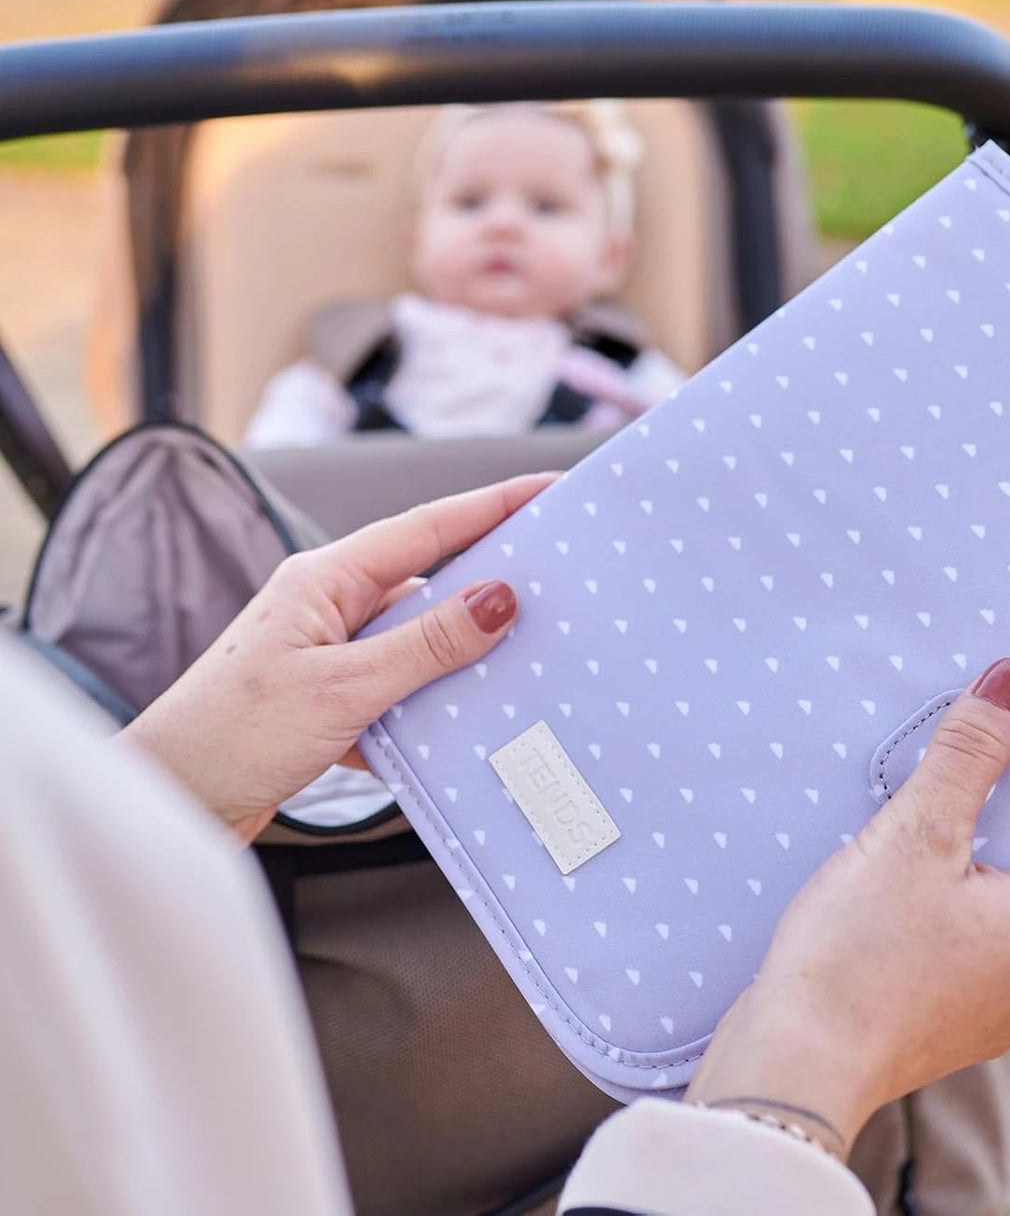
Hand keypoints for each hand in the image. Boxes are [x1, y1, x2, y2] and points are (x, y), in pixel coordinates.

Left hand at [120, 472, 556, 842]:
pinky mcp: (326, 702)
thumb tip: (500, 598)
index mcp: (325, 579)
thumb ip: (427, 643)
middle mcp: (327, 606)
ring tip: (523, 668)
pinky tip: (460, 733)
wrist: (170, 804)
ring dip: (459, 661)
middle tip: (557, 584)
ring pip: (416, 644)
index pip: (427, 527)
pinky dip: (428, 711)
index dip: (492, 504)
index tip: (547, 489)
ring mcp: (326, 654)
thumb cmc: (233, 737)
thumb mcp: (345, 687)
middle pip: (427, 582)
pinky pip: (397, 692)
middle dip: (489, 586)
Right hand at [685, 656, 1009, 1158]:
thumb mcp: (916, 835)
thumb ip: (970, 754)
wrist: (794, 1064)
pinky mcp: (965, 1017)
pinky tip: (899, 876)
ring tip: (924, 817)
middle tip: (975, 762)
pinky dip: (960, 896)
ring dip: (987, 852)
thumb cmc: (858, 954)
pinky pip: (987, 937)